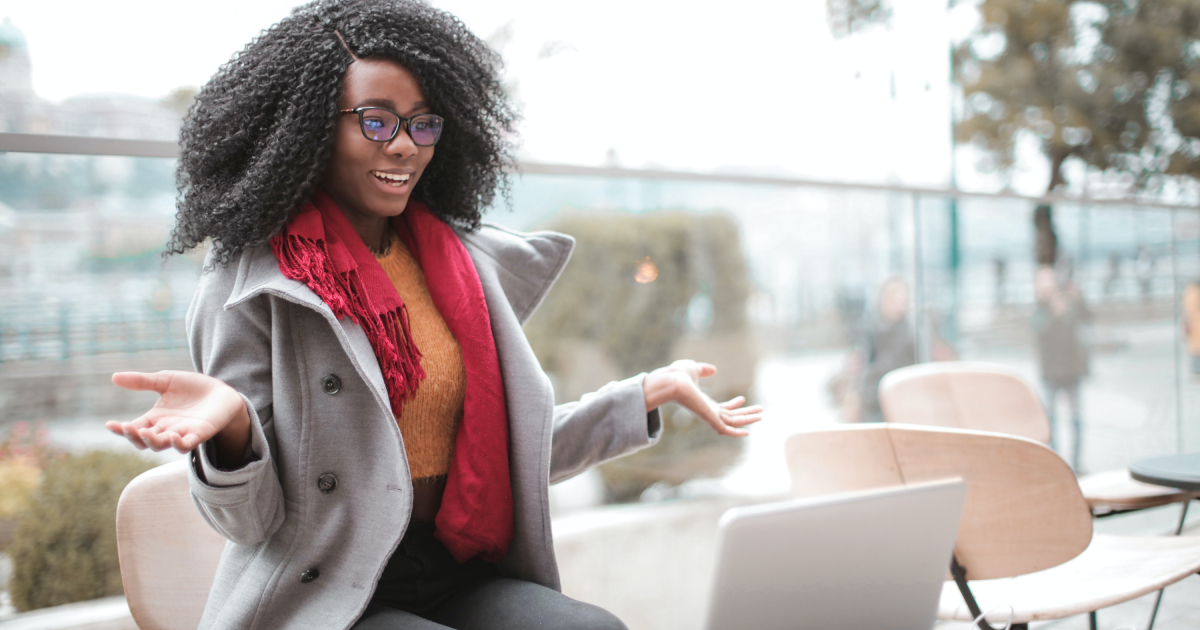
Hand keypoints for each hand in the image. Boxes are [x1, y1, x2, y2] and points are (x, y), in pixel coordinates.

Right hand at [106, 371, 249, 458]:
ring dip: (152, 441)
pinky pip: (186, 445)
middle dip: (134, 436)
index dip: (121, 429)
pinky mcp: (199, 434)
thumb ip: (142, 381)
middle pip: (144, 441)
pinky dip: (178, 444)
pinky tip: (173, 436)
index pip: (134, 428)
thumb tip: (114, 377)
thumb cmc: (192, 388)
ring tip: (145, 432)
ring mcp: (182, 434)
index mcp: (155, 418)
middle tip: (127, 427)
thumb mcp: (166, 381)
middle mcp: (165, 429)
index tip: (110, 424)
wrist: (221, 392)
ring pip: (162, 445)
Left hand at [642, 360, 762, 436]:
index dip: (733, 405)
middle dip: (746, 414)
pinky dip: (736, 433)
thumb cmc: (678, 374)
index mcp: (703, 403)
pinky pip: (725, 429)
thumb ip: (703, 370)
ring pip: (732, 422)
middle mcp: (707, 411)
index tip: (743, 398)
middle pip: (731, 416)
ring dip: (747, 419)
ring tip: (761, 415)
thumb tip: (714, 370)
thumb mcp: (693, 369)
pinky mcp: (709, 418)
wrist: (671, 380)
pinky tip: (747, 432)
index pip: (722, 408)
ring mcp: (708, 416)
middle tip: (760, 412)